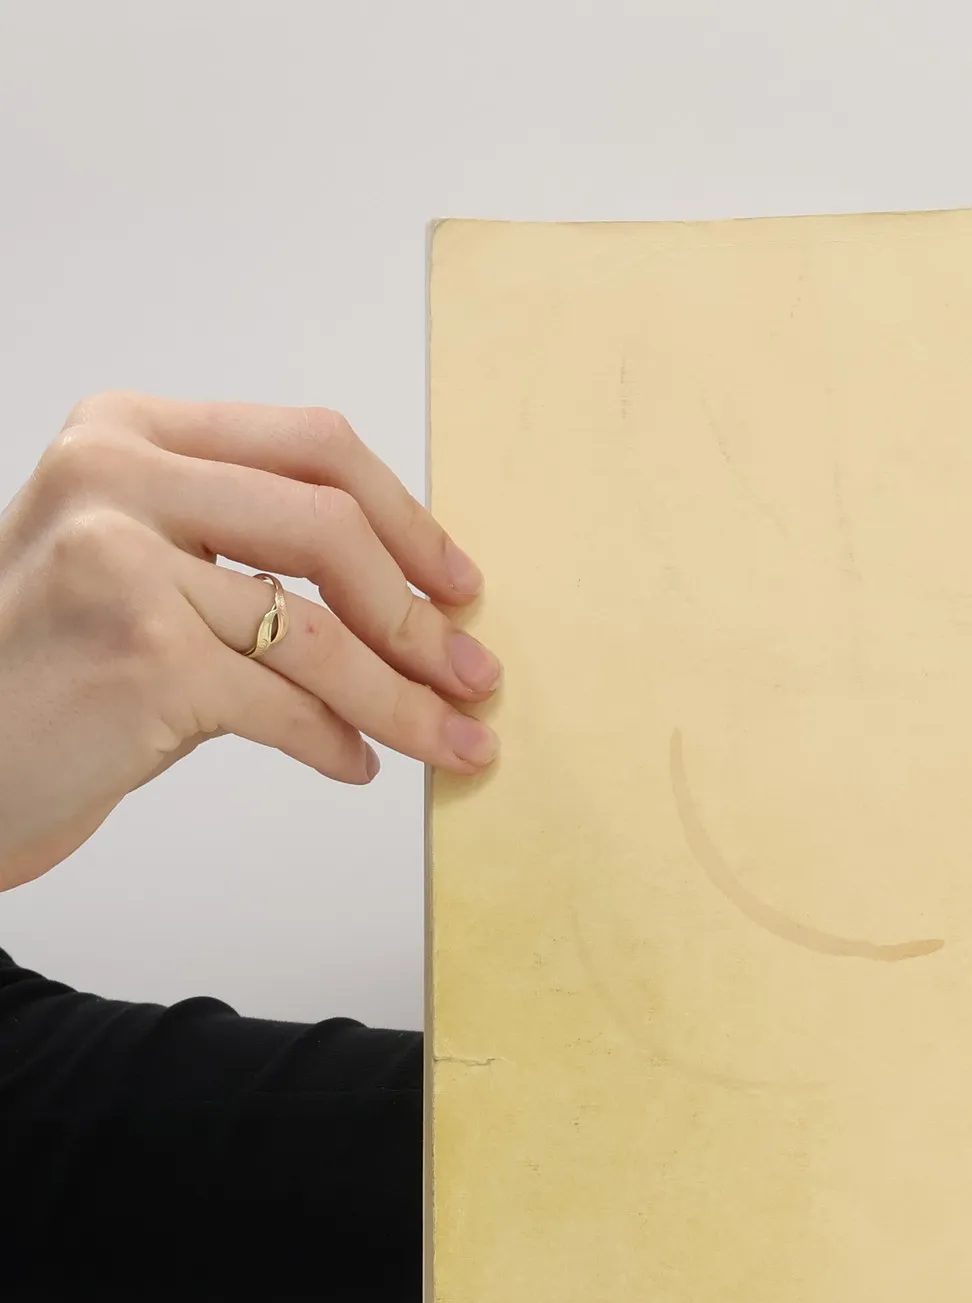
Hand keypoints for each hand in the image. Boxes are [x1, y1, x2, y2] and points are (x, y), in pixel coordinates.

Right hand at [0, 394, 499, 890]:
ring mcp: (122, 559)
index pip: (312, 445)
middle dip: (419, 615)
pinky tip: (356, 763)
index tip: (459, 583)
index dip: (406, 518)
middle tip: (474, 674)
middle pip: (331, 526)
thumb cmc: (60, 666)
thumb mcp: (147, 569)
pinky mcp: (141, 653)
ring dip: (405, 699)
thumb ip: (249, 551)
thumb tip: (414, 600)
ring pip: (320, 631)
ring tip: (456, 740)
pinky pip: (287, 703)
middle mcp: (118, 476)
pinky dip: (336, 741)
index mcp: (131, 432)